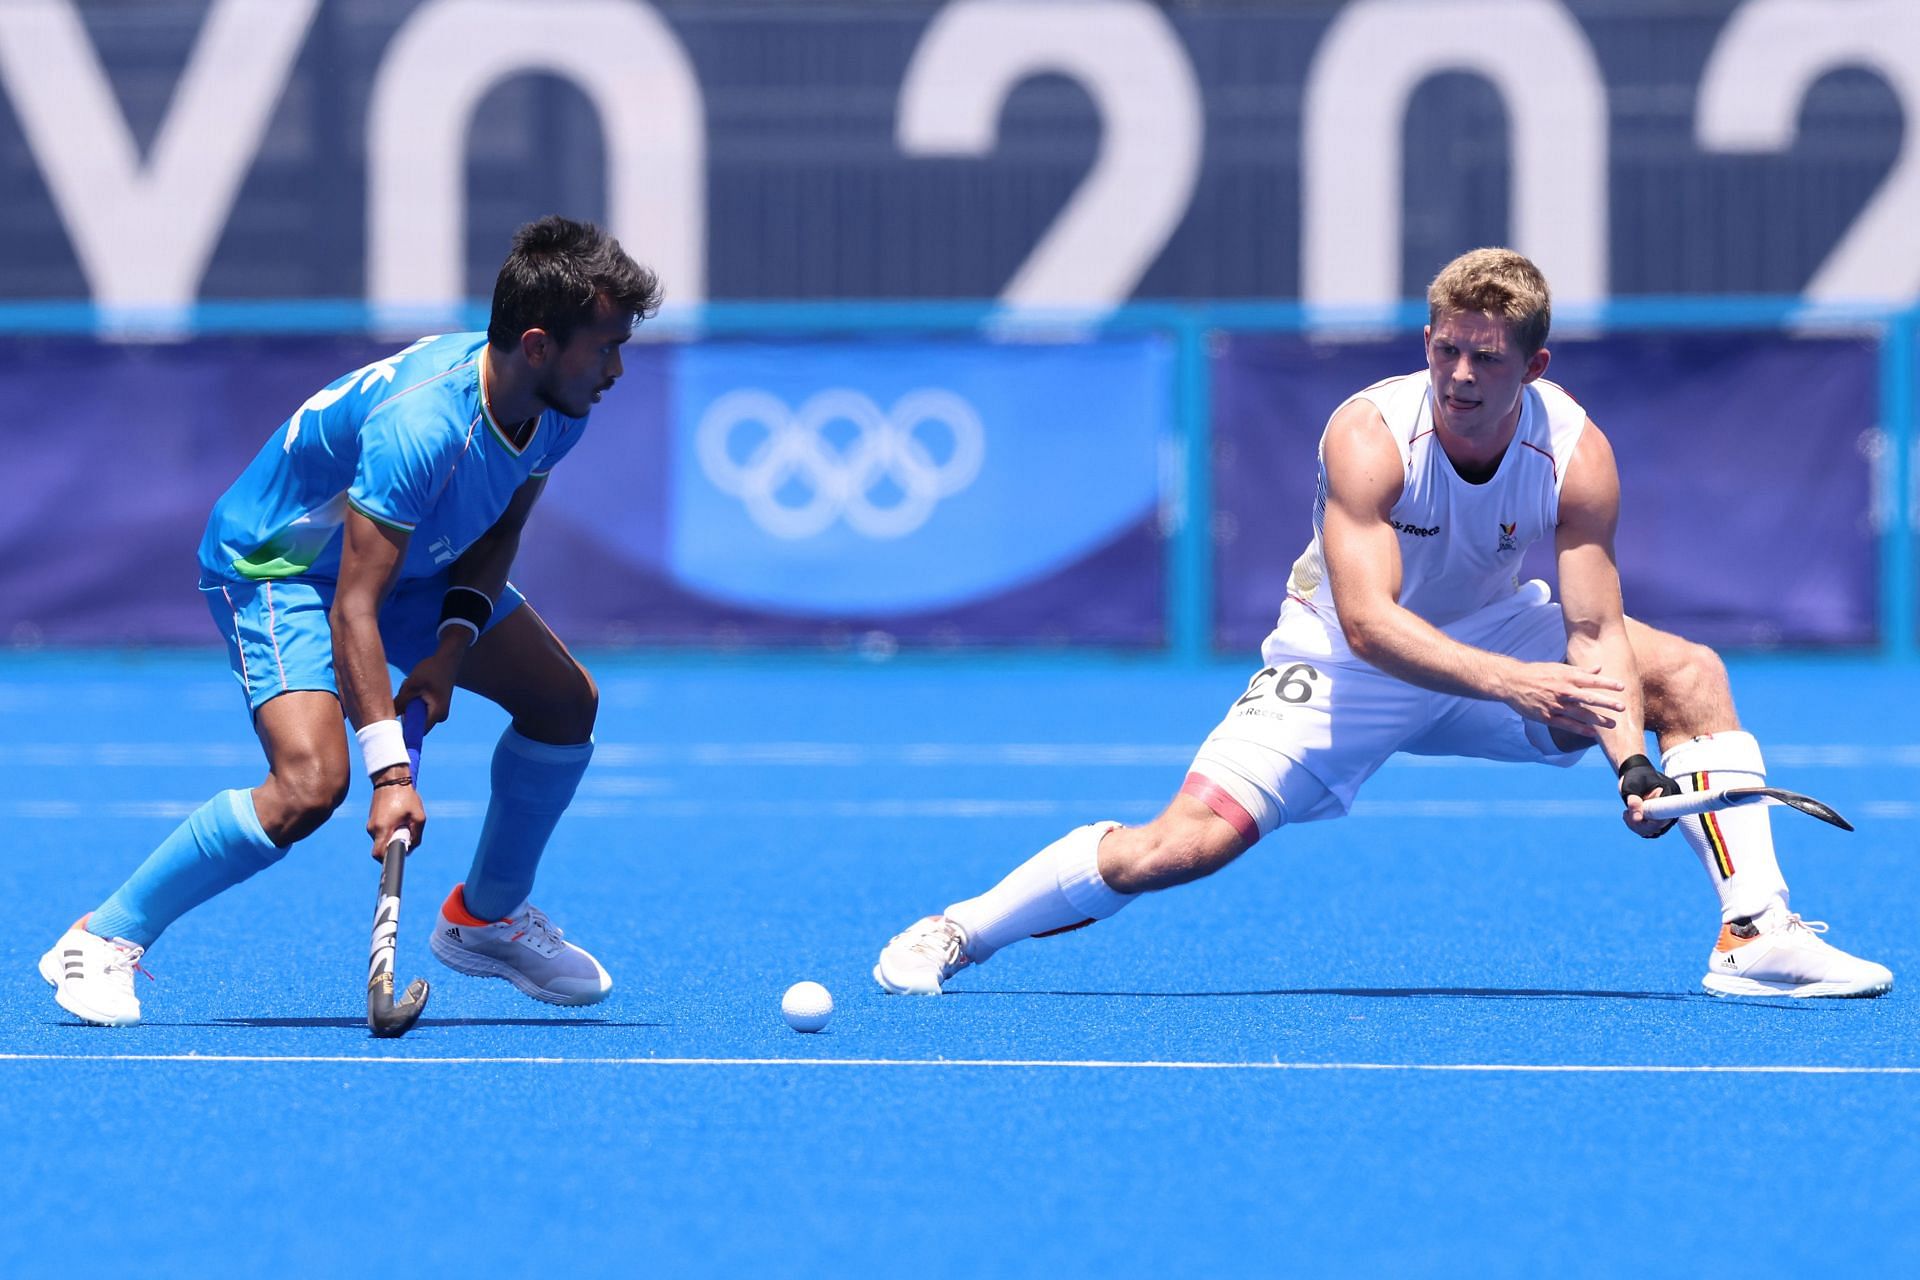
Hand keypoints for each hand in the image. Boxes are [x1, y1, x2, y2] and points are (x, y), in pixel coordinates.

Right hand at [367, 770, 425, 860]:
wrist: (391, 779)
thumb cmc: (406, 797)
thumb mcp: (419, 817)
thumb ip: (416, 836)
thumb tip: (410, 850)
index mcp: (383, 829)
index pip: (379, 854)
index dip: (388, 859)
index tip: (397, 857)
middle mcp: (372, 829)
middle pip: (381, 848)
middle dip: (394, 846)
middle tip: (406, 833)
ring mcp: (370, 824)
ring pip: (382, 839)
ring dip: (393, 836)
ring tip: (403, 821)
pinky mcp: (372, 820)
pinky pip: (381, 832)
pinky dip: (390, 830)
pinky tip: (398, 818)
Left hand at [394, 636, 461, 728]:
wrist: (447, 659)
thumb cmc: (431, 670)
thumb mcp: (411, 685)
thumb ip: (400, 702)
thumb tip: (386, 717)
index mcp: (437, 713)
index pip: (418, 732)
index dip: (404, 734)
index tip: (392, 731)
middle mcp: (439, 716)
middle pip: (416, 724)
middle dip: (405, 712)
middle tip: (403, 696)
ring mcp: (438, 712)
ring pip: (416, 715)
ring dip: (409, 704)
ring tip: (410, 688)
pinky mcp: (436, 706)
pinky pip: (419, 709)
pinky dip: (413, 700)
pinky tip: (415, 687)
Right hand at [1499, 662, 1626, 738]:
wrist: (1513, 682)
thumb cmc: (1537, 673)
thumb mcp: (1558, 667)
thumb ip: (1580, 670)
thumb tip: (1599, 668)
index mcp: (1566, 676)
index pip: (1591, 680)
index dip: (1607, 683)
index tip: (1621, 687)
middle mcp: (1563, 691)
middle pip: (1589, 698)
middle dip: (1607, 703)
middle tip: (1622, 707)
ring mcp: (1555, 705)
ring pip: (1580, 714)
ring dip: (1598, 719)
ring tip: (1612, 724)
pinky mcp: (1547, 717)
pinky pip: (1567, 725)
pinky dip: (1581, 729)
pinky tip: (1592, 733)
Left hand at [1617, 753, 1677, 838]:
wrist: (1634, 772)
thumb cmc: (1634, 776)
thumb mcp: (1631, 785)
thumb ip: (1633, 800)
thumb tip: (1637, 818)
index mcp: (1669, 793)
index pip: (1667, 816)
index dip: (1652, 823)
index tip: (1637, 818)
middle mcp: (1671, 804)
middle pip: (1660, 826)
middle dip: (1640, 825)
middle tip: (1626, 814)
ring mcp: (1665, 812)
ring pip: (1653, 830)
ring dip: (1637, 826)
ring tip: (1626, 813)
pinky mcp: (1658, 817)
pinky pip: (1649, 829)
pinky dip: (1637, 826)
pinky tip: (1628, 816)